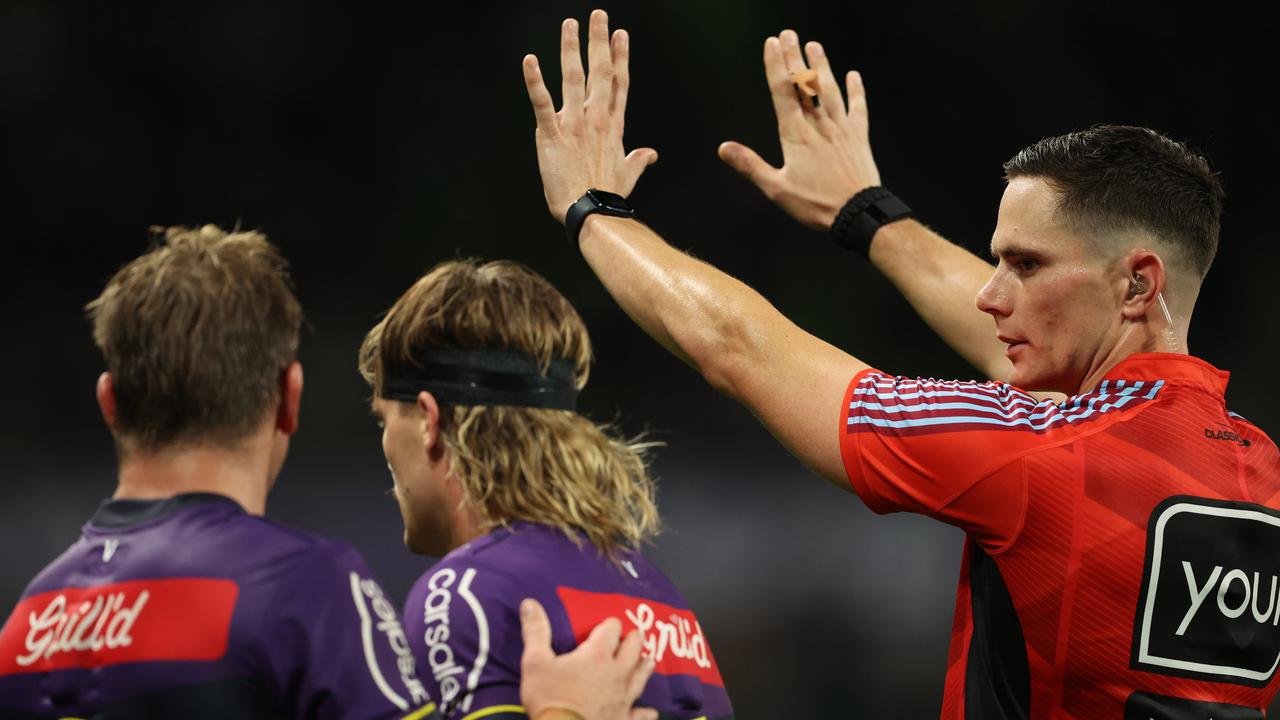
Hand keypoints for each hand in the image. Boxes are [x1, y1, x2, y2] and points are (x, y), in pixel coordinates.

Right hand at [519, 598, 656, 719]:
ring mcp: (623, 697)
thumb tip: (530, 603)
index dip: (610, 624)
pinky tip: (651, 711)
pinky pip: (640, 715)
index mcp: (596, 655)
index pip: (611, 630)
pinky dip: (645, 712)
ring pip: (641, 677)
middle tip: (633, 636)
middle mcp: (616, 672)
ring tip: (648, 660)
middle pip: (633, 649)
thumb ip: (536, 631)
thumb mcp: (535, 662)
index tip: (606, 625)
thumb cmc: (549, 697)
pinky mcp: (624, 719)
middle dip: (633, 640)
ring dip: (644, 667)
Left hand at [522, 9, 658, 223]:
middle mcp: (596, 118)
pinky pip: (541, 102)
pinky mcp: (551, 133)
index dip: (620, 57)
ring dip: (570, 48)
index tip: (620, 35)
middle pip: (600, 72)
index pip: (619, 83)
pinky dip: (534, 80)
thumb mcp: (628, 175)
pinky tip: (529, 60)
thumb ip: (638, 160)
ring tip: (569, 24)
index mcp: (613, 125)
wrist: (591, 211)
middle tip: (598, 15)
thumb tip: (651, 154)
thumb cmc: (607, 196)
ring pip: (573, 78)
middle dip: (599, 41)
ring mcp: (574, 123)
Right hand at [719, 30, 881, 229]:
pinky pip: (858, 108)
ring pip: (830, 90)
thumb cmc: (815, 204)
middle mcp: (818, 125)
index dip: (776, 66)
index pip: (783, 92)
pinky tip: (854, 76)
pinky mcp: (859, 137)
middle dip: (795, 57)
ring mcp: (841, 128)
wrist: (858, 212)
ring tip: (814, 45)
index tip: (772, 44)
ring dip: (822, 66)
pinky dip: (856, 91)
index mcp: (795, 134)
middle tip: (789, 34)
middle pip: (805, 84)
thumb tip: (723, 148)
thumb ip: (750, 165)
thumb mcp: (776, 188)